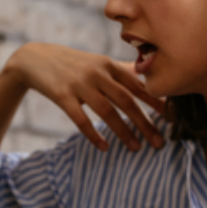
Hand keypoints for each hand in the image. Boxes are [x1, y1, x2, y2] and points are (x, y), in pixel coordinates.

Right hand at [6, 43, 164, 150]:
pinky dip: (93, 134)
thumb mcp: (97, 62)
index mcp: (108, 65)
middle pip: (126, 100)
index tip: (172, 117)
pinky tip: (104, 147)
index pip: (137, 84)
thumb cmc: (72, 63)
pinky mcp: (62, 95)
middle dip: (145, 122)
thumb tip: (148, 76)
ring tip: (137, 148)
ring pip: (106, 111)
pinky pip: (80, 119)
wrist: (34, 59)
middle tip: (160, 141)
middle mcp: (96, 73)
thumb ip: (121, 71)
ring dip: (124, 131)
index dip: (156, 100)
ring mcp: (79, 84)